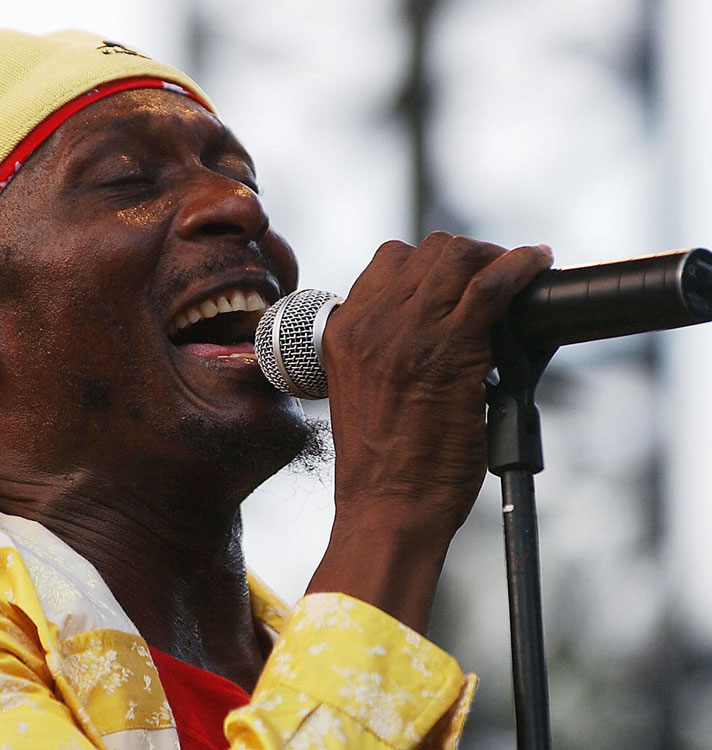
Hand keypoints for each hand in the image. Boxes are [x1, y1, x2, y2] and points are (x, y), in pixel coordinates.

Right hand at [307, 232, 552, 629]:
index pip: (389, 261)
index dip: (430, 264)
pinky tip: (537, 264)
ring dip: (494, 258)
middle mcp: (370, 322)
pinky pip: (492, 284)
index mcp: (343, 331)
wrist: (387, 505)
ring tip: (516, 274)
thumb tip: (436, 323)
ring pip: (458, 256)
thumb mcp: (362, 389)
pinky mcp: (451, 349)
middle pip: (427, 249)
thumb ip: (383, 348)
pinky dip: (521, 266)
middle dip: (467, 256)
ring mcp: (408, 332)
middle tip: (493, 277)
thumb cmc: (382, 464)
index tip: (456, 280)